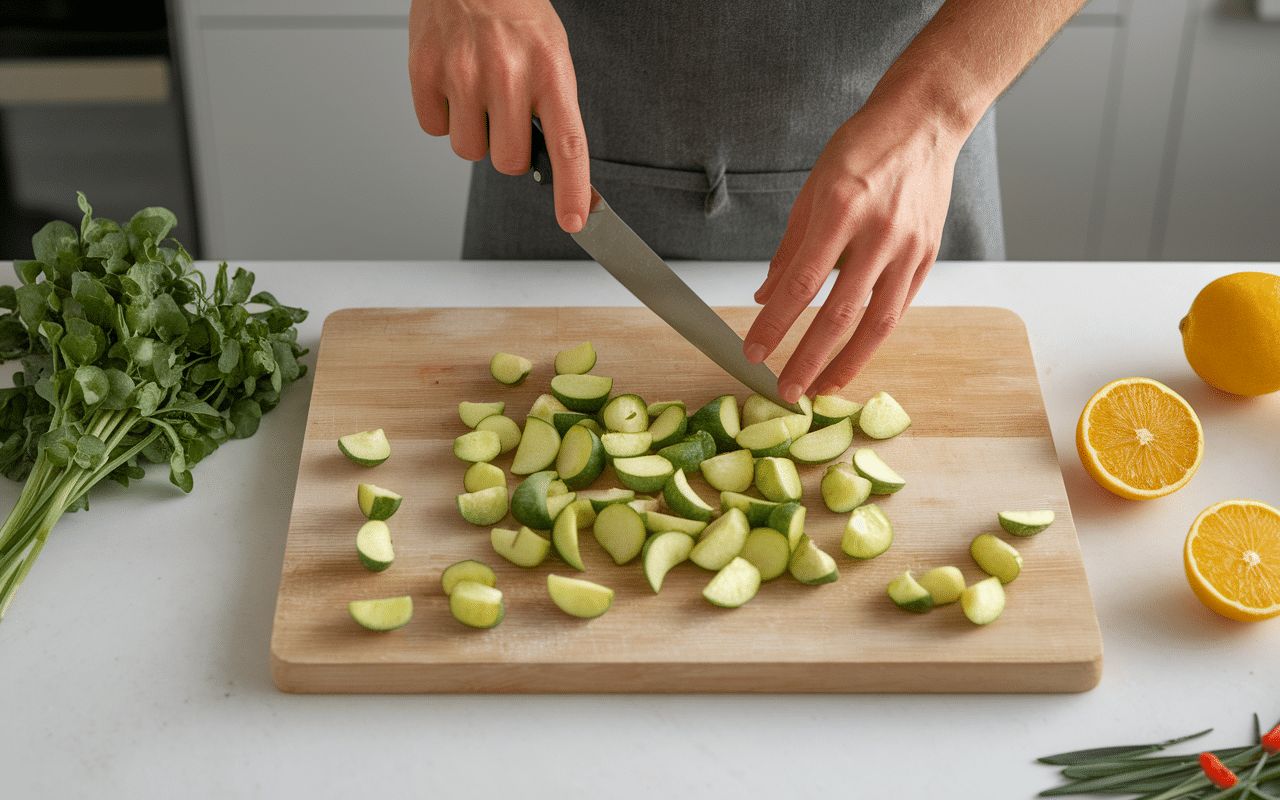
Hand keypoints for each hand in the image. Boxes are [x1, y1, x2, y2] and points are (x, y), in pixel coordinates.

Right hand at [408, 0, 590, 231]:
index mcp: (550, 71)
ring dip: (473, 133)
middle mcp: (508, 74)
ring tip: (477, 92)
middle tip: (506, 116)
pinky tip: (452, 84)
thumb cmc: (515, 13)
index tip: (575, 220)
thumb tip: (555, 168)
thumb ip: (552, 108)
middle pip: (508, 161)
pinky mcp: (425, 71)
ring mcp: (463, 74)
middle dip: (507, 150)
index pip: (567, 145)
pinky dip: (442, 115)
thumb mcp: (551, 54)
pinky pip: (433, 128)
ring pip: (468, 150)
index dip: (572, 190)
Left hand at [743, 98, 962, 402]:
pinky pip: (898, 308)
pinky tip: (853, 356)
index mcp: (842, 210)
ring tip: (822, 390)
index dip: (775, 325)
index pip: (801, 285)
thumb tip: (764, 297)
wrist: (923, 123)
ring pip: (877, 323)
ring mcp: (909, 248)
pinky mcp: (928, 257)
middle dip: (809, 360)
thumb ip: (789, 249)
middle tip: (786, 391)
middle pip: (839, 315)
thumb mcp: (812, 189)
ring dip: (847, 363)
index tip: (754, 353)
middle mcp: (879, 234)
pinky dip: (873, 338)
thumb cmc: (863, 149)